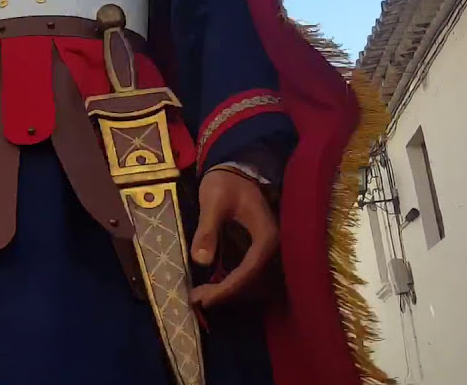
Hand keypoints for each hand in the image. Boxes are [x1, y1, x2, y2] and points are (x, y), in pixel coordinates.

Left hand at [189, 169, 278, 309]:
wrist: (235, 168)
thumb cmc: (225, 182)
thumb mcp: (213, 202)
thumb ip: (207, 230)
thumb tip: (200, 261)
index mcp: (266, 235)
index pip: (249, 270)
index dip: (227, 288)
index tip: (204, 298)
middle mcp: (270, 246)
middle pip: (250, 279)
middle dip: (225, 292)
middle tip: (196, 299)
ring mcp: (264, 248)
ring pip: (248, 278)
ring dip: (226, 289)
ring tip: (199, 295)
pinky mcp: (255, 248)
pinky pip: (245, 270)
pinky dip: (229, 280)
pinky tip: (210, 284)